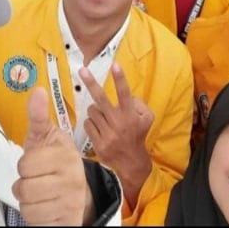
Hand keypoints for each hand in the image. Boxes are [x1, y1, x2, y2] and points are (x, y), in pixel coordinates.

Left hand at [12, 87, 87, 224]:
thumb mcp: (47, 136)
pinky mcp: (68, 222)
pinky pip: (36, 223)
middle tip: (37, 179)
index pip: (25, 164)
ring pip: (27, 207)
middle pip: (23, 188)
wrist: (80, 190)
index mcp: (65, 156)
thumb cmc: (56, 161)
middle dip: (24, 184)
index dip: (25, 165)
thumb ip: (39, 116)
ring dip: (28, 202)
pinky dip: (36, 218)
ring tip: (41, 193)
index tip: (37, 163)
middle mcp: (72, 180)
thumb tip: (37, 90)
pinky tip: (46, 208)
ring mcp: (71, 203)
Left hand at [79, 63, 152, 208]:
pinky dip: (92, 123)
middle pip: (101, 99)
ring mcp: (107, 134)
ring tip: (104, 116)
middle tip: (82, 69)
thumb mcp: (146, 118)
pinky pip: (88, 124)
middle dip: (91, 82)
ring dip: (95, 110)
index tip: (115, 65)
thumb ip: (138, 103)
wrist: (131, 162)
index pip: (124, 93)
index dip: (120, 79)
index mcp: (130, 115)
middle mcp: (118, 123)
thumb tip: (127, 95)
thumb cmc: (137, 134)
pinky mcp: (98, 143)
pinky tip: (100, 128)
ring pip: (92, 111)